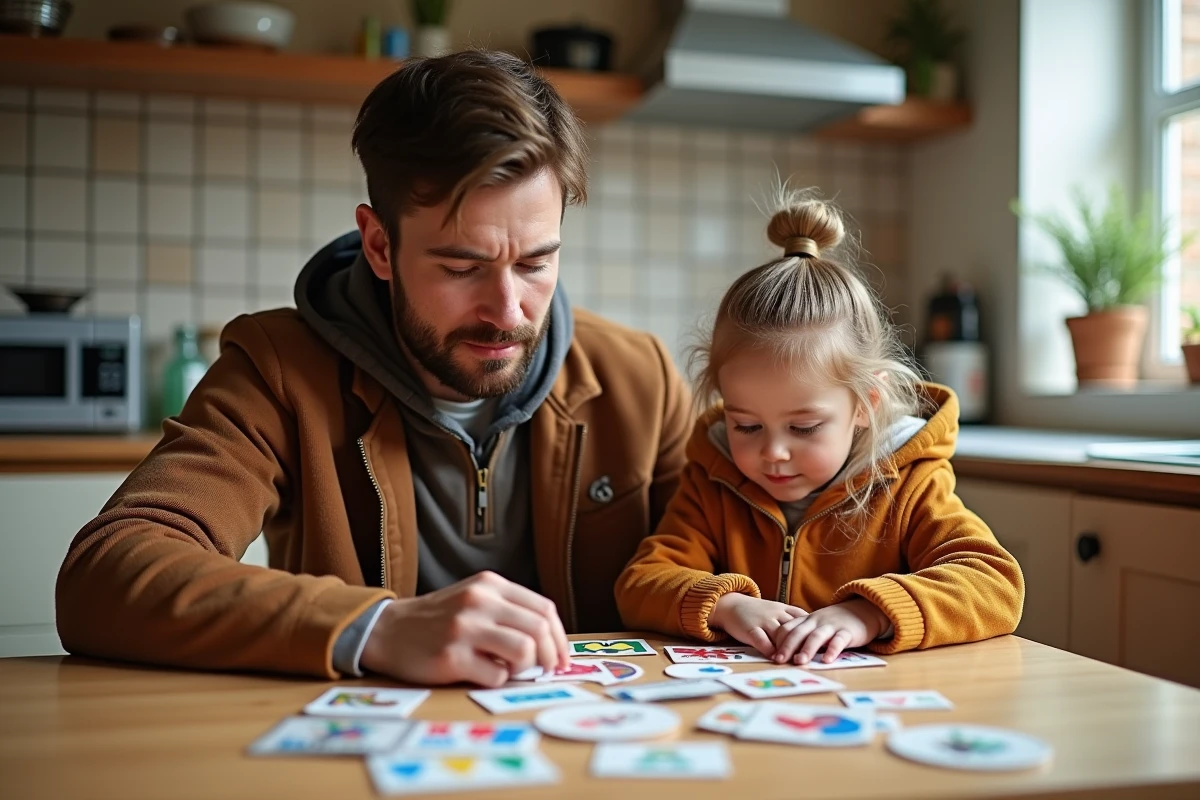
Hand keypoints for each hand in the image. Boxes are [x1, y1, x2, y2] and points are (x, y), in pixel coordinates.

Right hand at [359, 571, 570, 686]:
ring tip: (511, 669)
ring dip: (525, 668)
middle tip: (548, 670)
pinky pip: (496, 675)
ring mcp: (465, 629)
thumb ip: (508, 610)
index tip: (561, 656)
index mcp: (490, 585)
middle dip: (552, 655)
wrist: (388, 630)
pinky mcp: (451, 657)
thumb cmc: (439, 619)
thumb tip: (551, 640)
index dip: (560, 636)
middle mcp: (479, 601)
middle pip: (539, 628)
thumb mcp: (474, 598)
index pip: (544, 608)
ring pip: (524, 650)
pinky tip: (482, 673)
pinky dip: (498, 680)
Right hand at [708, 592, 808, 655]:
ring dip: (790, 649)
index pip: (805, 619)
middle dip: (805, 643)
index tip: (825, 644)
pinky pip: (762, 640)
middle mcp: (777, 614)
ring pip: (781, 635)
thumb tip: (812, 636)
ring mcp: (764, 621)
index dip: (815, 632)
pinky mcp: (750, 628)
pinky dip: (770, 650)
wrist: (730, 604)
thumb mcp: (777, 610)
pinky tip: (776, 659)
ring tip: (798, 661)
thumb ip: (792, 621)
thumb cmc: (757, 612)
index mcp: (785, 609)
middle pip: (795, 628)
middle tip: (815, 656)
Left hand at [770, 598, 888, 665]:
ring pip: (816, 636)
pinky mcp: (847, 632)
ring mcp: (832, 626)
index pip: (788, 628)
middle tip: (778, 661)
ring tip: (799, 662)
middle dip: (787, 647)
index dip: (778, 641)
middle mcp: (816, 622)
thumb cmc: (834, 622)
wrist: (861, 610)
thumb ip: (803, 635)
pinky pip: (839, 641)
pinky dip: (832, 650)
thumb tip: (785, 654)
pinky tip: (827, 661)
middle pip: (798, 632)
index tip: (771, 655)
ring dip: (807, 649)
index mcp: (806, 620)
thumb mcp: (816, 625)